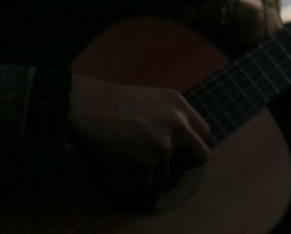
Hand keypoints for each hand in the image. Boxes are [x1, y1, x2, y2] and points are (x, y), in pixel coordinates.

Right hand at [67, 74, 209, 207]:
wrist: (86, 108)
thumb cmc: (112, 102)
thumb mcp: (153, 98)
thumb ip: (171, 116)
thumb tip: (182, 140)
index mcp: (179, 105)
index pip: (203, 132)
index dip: (193, 146)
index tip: (183, 155)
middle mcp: (177, 124)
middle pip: (200, 156)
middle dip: (185, 167)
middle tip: (171, 172)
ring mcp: (162, 145)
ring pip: (169, 178)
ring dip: (156, 184)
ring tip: (146, 186)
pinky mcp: (144, 164)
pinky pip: (147, 188)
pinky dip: (140, 191)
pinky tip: (133, 189)